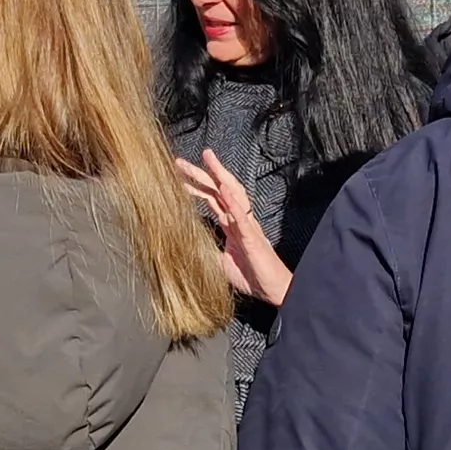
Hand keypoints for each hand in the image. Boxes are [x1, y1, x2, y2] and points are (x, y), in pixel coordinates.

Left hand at [175, 150, 291, 307]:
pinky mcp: (252, 237)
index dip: (195, 186)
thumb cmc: (250, 276)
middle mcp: (238, 220)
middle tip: (180, 161)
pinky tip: (223, 188)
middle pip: (218, 190)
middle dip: (201, 174)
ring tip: (207, 159)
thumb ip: (207, 249)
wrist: (272, 290)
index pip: (211, 199)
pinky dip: (232, 201)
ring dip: (219, 175)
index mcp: (230, 225)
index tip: (178, 176)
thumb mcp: (219, 262)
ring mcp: (246, 226)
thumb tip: (187, 244)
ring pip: (232, 193)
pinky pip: (241, 216)